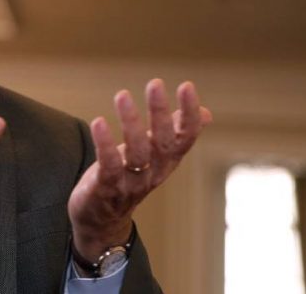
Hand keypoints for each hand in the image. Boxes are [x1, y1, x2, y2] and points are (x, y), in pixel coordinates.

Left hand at [67, 79, 211, 262]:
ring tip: (122, 95)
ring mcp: (131, 182)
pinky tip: (99, 122)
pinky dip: (105, 145)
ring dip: (131, 123)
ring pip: (137, 153)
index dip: (189, 113)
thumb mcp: (154, 154)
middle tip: (155, 84)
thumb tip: (207, 113)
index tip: (187, 86)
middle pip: (162, 143)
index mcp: (167, 161)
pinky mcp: (106, 189)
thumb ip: (175, 132)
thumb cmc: (129, 177)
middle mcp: (154, 172)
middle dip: (160, 113)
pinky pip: (108, 166)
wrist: (101, 221)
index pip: (185, 137)